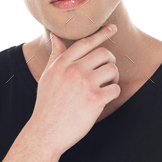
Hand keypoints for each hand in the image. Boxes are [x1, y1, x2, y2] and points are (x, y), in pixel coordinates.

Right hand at [30, 24, 120, 154]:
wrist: (46, 132)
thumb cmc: (47, 105)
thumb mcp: (47, 76)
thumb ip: (56, 55)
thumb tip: (55, 36)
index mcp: (62, 64)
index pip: (85, 43)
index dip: (101, 34)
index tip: (113, 28)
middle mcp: (74, 70)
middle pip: (104, 53)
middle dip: (109, 62)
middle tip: (106, 73)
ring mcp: (85, 84)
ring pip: (112, 69)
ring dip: (113, 78)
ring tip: (105, 87)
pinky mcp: (95, 99)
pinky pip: (115, 88)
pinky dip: (113, 94)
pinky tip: (104, 100)